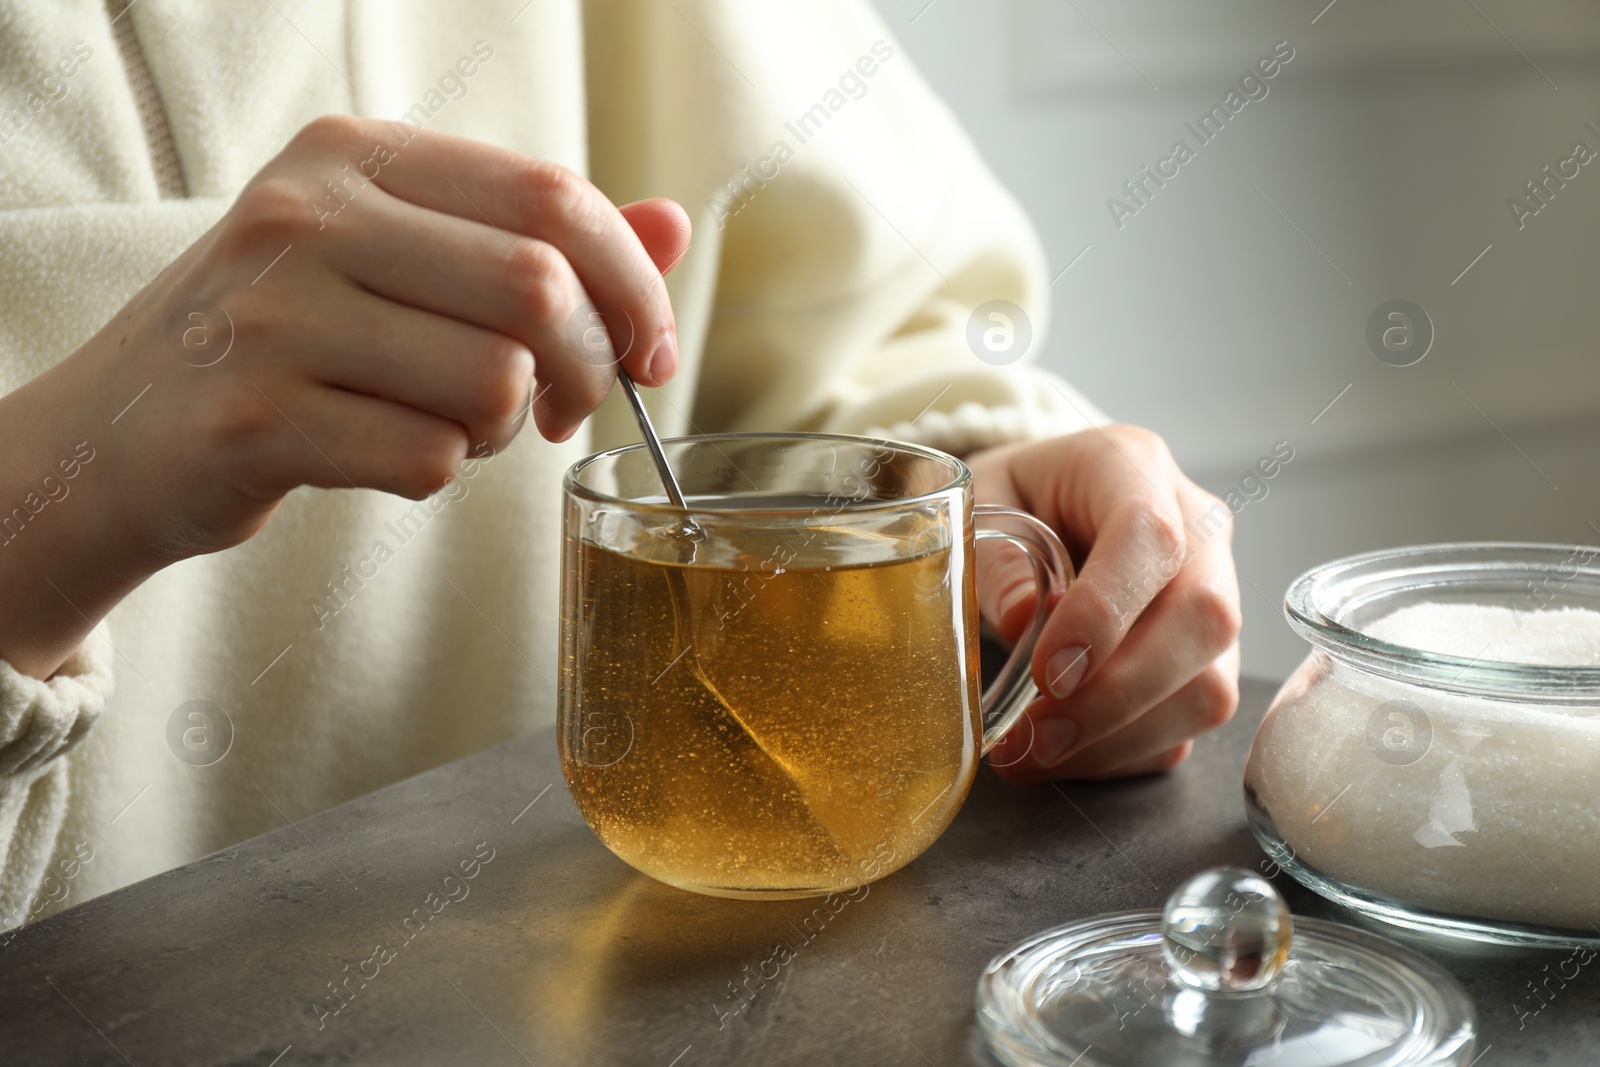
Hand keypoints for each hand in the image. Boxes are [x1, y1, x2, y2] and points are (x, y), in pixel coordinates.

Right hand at [0, 114, 689, 676]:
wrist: (117, 432)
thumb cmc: (285, 338)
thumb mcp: (397, 256)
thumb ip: (533, 237)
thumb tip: (673, 222)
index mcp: (355, 157)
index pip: (553, 198)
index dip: (634, 284)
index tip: (652, 352)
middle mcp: (308, 215)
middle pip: (540, 290)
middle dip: (587, 369)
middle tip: (567, 408)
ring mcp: (273, 315)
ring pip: (494, 382)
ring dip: (507, 429)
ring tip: (456, 425)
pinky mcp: (254, 418)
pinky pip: (429, 458)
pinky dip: (441, 474)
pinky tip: (392, 454)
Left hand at [967, 426, 1242, 780]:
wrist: (1042, 503)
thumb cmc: (1012, 496)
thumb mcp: (980, 500)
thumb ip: (993, 553)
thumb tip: (1026, 619)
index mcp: (1132, 466)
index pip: (1150, 535)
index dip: (1106, 611)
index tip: (1050, 671)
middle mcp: (1196, 530)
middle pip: (1204, 619)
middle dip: (1118, 695)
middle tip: (1037, 735)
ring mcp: (1212, 598)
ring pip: (1210, 685)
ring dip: (1119, 737)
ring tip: (1034, 754)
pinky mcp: (1204, 660)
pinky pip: (1186, 725)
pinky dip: (1121, 753)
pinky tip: (1062, 755)